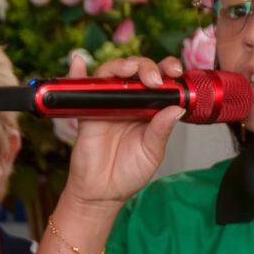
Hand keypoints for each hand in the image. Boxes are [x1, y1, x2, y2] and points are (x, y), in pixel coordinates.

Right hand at [61, 55, 185, 209]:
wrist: (103, 192)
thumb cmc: (129, 172)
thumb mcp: (152, 152)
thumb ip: (161, 130)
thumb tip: (177, 108)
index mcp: (150, 109)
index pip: (160, 80)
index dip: (168, 70)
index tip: (176, 72)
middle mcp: (129, 102)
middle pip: (136, 71)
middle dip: (146, 67)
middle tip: (153, 80)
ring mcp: (107, 104)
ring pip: (112, 74)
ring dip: (120, 65)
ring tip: (128, 70)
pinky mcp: (87, 111)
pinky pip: (80, 88)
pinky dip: (76, 72)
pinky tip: (78, 62)